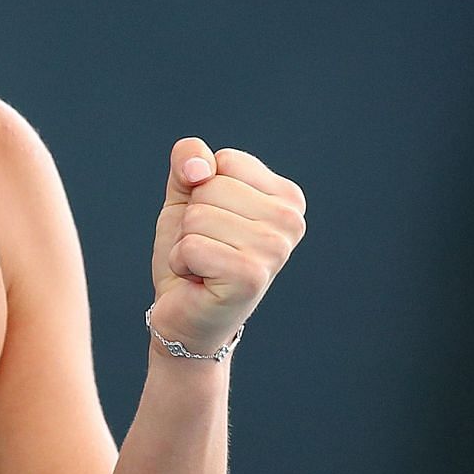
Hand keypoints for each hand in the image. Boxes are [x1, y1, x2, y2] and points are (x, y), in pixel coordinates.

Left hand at [149, 137, 306, 357]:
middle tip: (208, 249)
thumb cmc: (193, 252)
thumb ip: (190, 159)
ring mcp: (275, 250)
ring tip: (204, 265)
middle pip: (211, 187)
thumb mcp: (187, 195)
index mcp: (287, 197)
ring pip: (198, 215)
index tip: (215, 223)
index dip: (202, 190)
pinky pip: (191, 245)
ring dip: (186, 242)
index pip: (225, 161)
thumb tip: (200, 168)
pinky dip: (181, 262)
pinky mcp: (250, 276)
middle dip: (192, 218)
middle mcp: (291, 221)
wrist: (185, 314)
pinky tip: (198, 280)